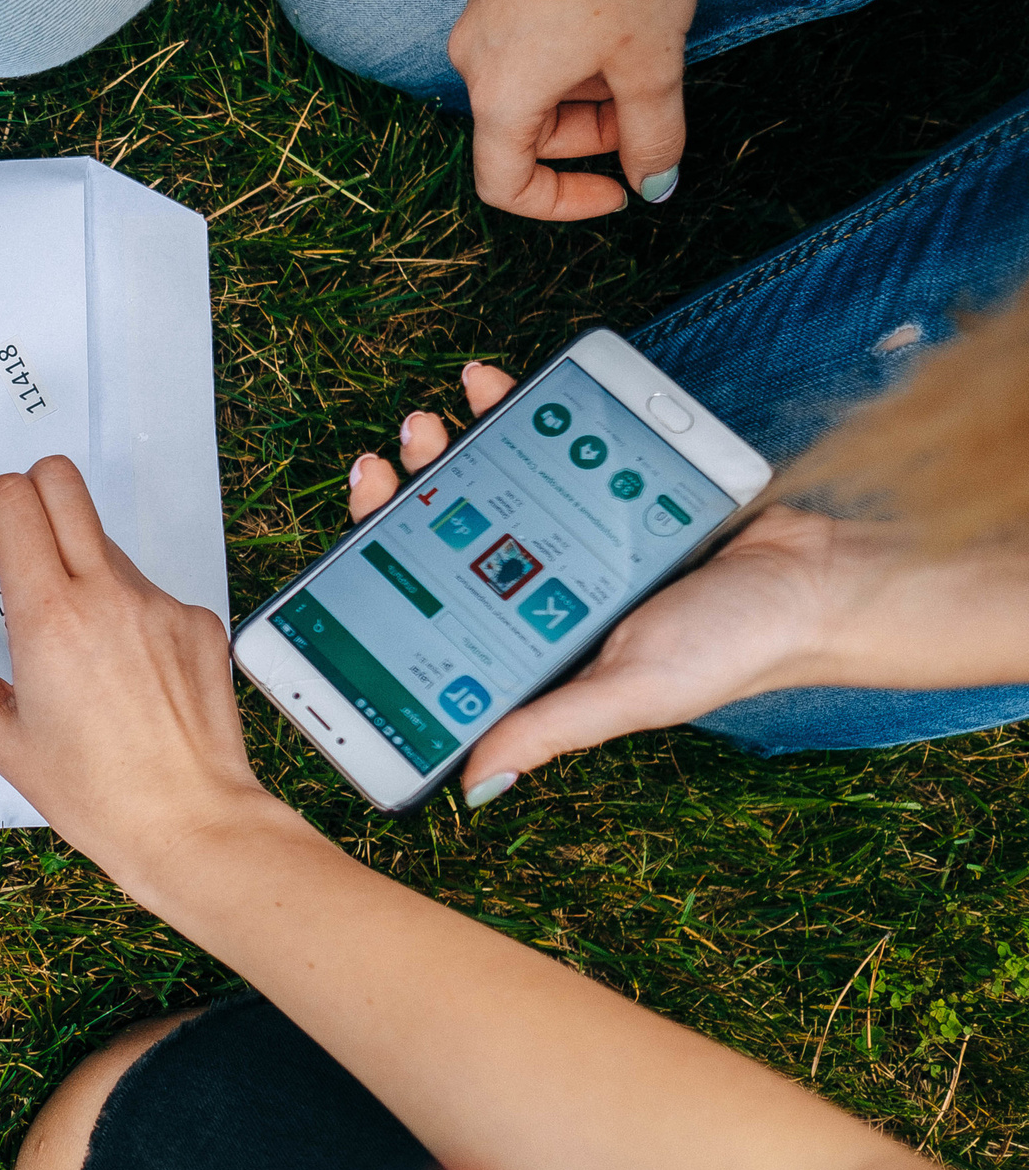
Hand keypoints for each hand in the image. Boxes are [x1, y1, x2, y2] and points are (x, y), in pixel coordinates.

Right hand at [0, 457, 295, 888]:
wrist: (191, 826)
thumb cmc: (97, 793)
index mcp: (51, 617)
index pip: (8, 498)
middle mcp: (109, 595)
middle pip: (57, 479)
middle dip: (16, 499)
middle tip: (2, 555)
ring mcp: (160, 602)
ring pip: (100, 534)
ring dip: (66, 557)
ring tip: (59, 636)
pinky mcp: (196, 619)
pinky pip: (144, 583)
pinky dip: (116, 605)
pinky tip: (112, 668)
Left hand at [349, 364, 838, 798]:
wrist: (821, 572)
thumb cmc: (732, 648)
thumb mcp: (630, 695)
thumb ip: (551, 729)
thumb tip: (472, 784)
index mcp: (525, 644)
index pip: (429, 609)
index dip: (383, 577)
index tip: (348, 545)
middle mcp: (532, 586)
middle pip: (439, 536)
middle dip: (403, 498)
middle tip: (388, 463)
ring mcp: (562, 530)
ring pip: (477, 481)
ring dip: (442, 447)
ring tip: (429, 421)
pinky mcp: (598, 479)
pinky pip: (537, 438)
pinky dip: (507, 408)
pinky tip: (486, 385)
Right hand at [447, 0, 699, 220]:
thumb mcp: (652, 62)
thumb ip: (653, 134)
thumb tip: (655, 182)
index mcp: (499, 93)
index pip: (505, 185)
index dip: (564, 204)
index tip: (619, 192)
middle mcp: (473, 58)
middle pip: (525, 134)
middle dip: (591, 136)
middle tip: (652, 109)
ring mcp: (483, 18)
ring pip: (532, 88)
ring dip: (588, 92)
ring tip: (644, 50)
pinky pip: (531, 46)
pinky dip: (576, 55)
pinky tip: (624, 16)